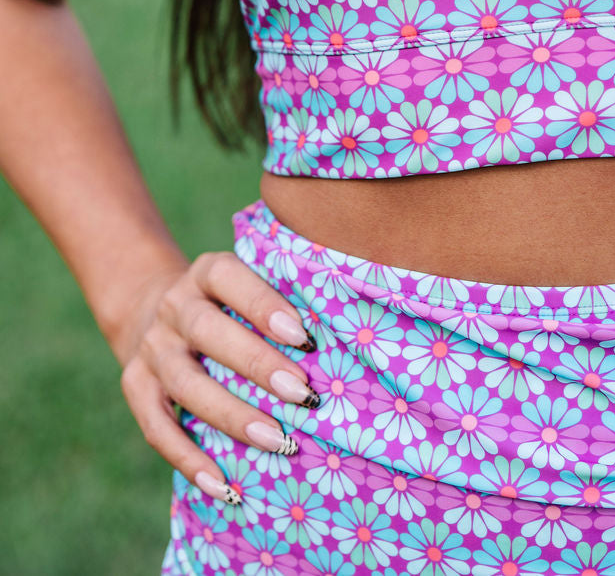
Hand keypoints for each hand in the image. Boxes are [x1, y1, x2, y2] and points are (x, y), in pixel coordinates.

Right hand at [116, 251, 319, 503]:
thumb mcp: (245, 286)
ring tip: (277, 441)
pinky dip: (189, 459)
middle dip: (257, 364)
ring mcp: (152, 348)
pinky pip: (158, 428)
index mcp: (206, 273)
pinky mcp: (135, 386)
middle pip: (208, 332)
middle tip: (301, 394)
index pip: (229, 278)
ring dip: (232, 416)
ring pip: (186, 384)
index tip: (303, 336)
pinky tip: (224, 485)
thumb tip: (335, 346)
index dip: (264, 305)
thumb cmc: (228, 303)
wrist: (150, 308)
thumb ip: (278, 304)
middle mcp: (175, 306)